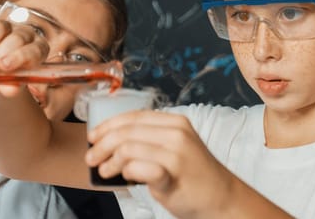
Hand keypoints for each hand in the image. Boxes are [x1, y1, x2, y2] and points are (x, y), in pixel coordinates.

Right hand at [0, 14, 48, 95]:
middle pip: (14, 39)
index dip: (20, 56)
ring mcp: (1, 26)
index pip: (35, 49)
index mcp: (37, 49)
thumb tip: (10, 89)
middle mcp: (23, 33)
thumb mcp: (11, 84)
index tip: (5, 66)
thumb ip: (12, 87)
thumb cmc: (7, 76)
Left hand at [85, 110, 235, 217]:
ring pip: (128, 149)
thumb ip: (150, 141)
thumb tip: (110, 142)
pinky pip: (140, 169)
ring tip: (106, 172)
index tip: (93, 137)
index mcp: (175, 122)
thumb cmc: (194, 176)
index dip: (108, 126)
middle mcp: (177, 132)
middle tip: (91, 159)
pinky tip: (127, 179)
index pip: (133, 117)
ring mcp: (177, 153)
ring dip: (111, 162)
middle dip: (102, 145)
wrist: (222, 198)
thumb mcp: (174, 148)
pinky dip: (127, 172)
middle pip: (127, 132)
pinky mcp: (174, 175)